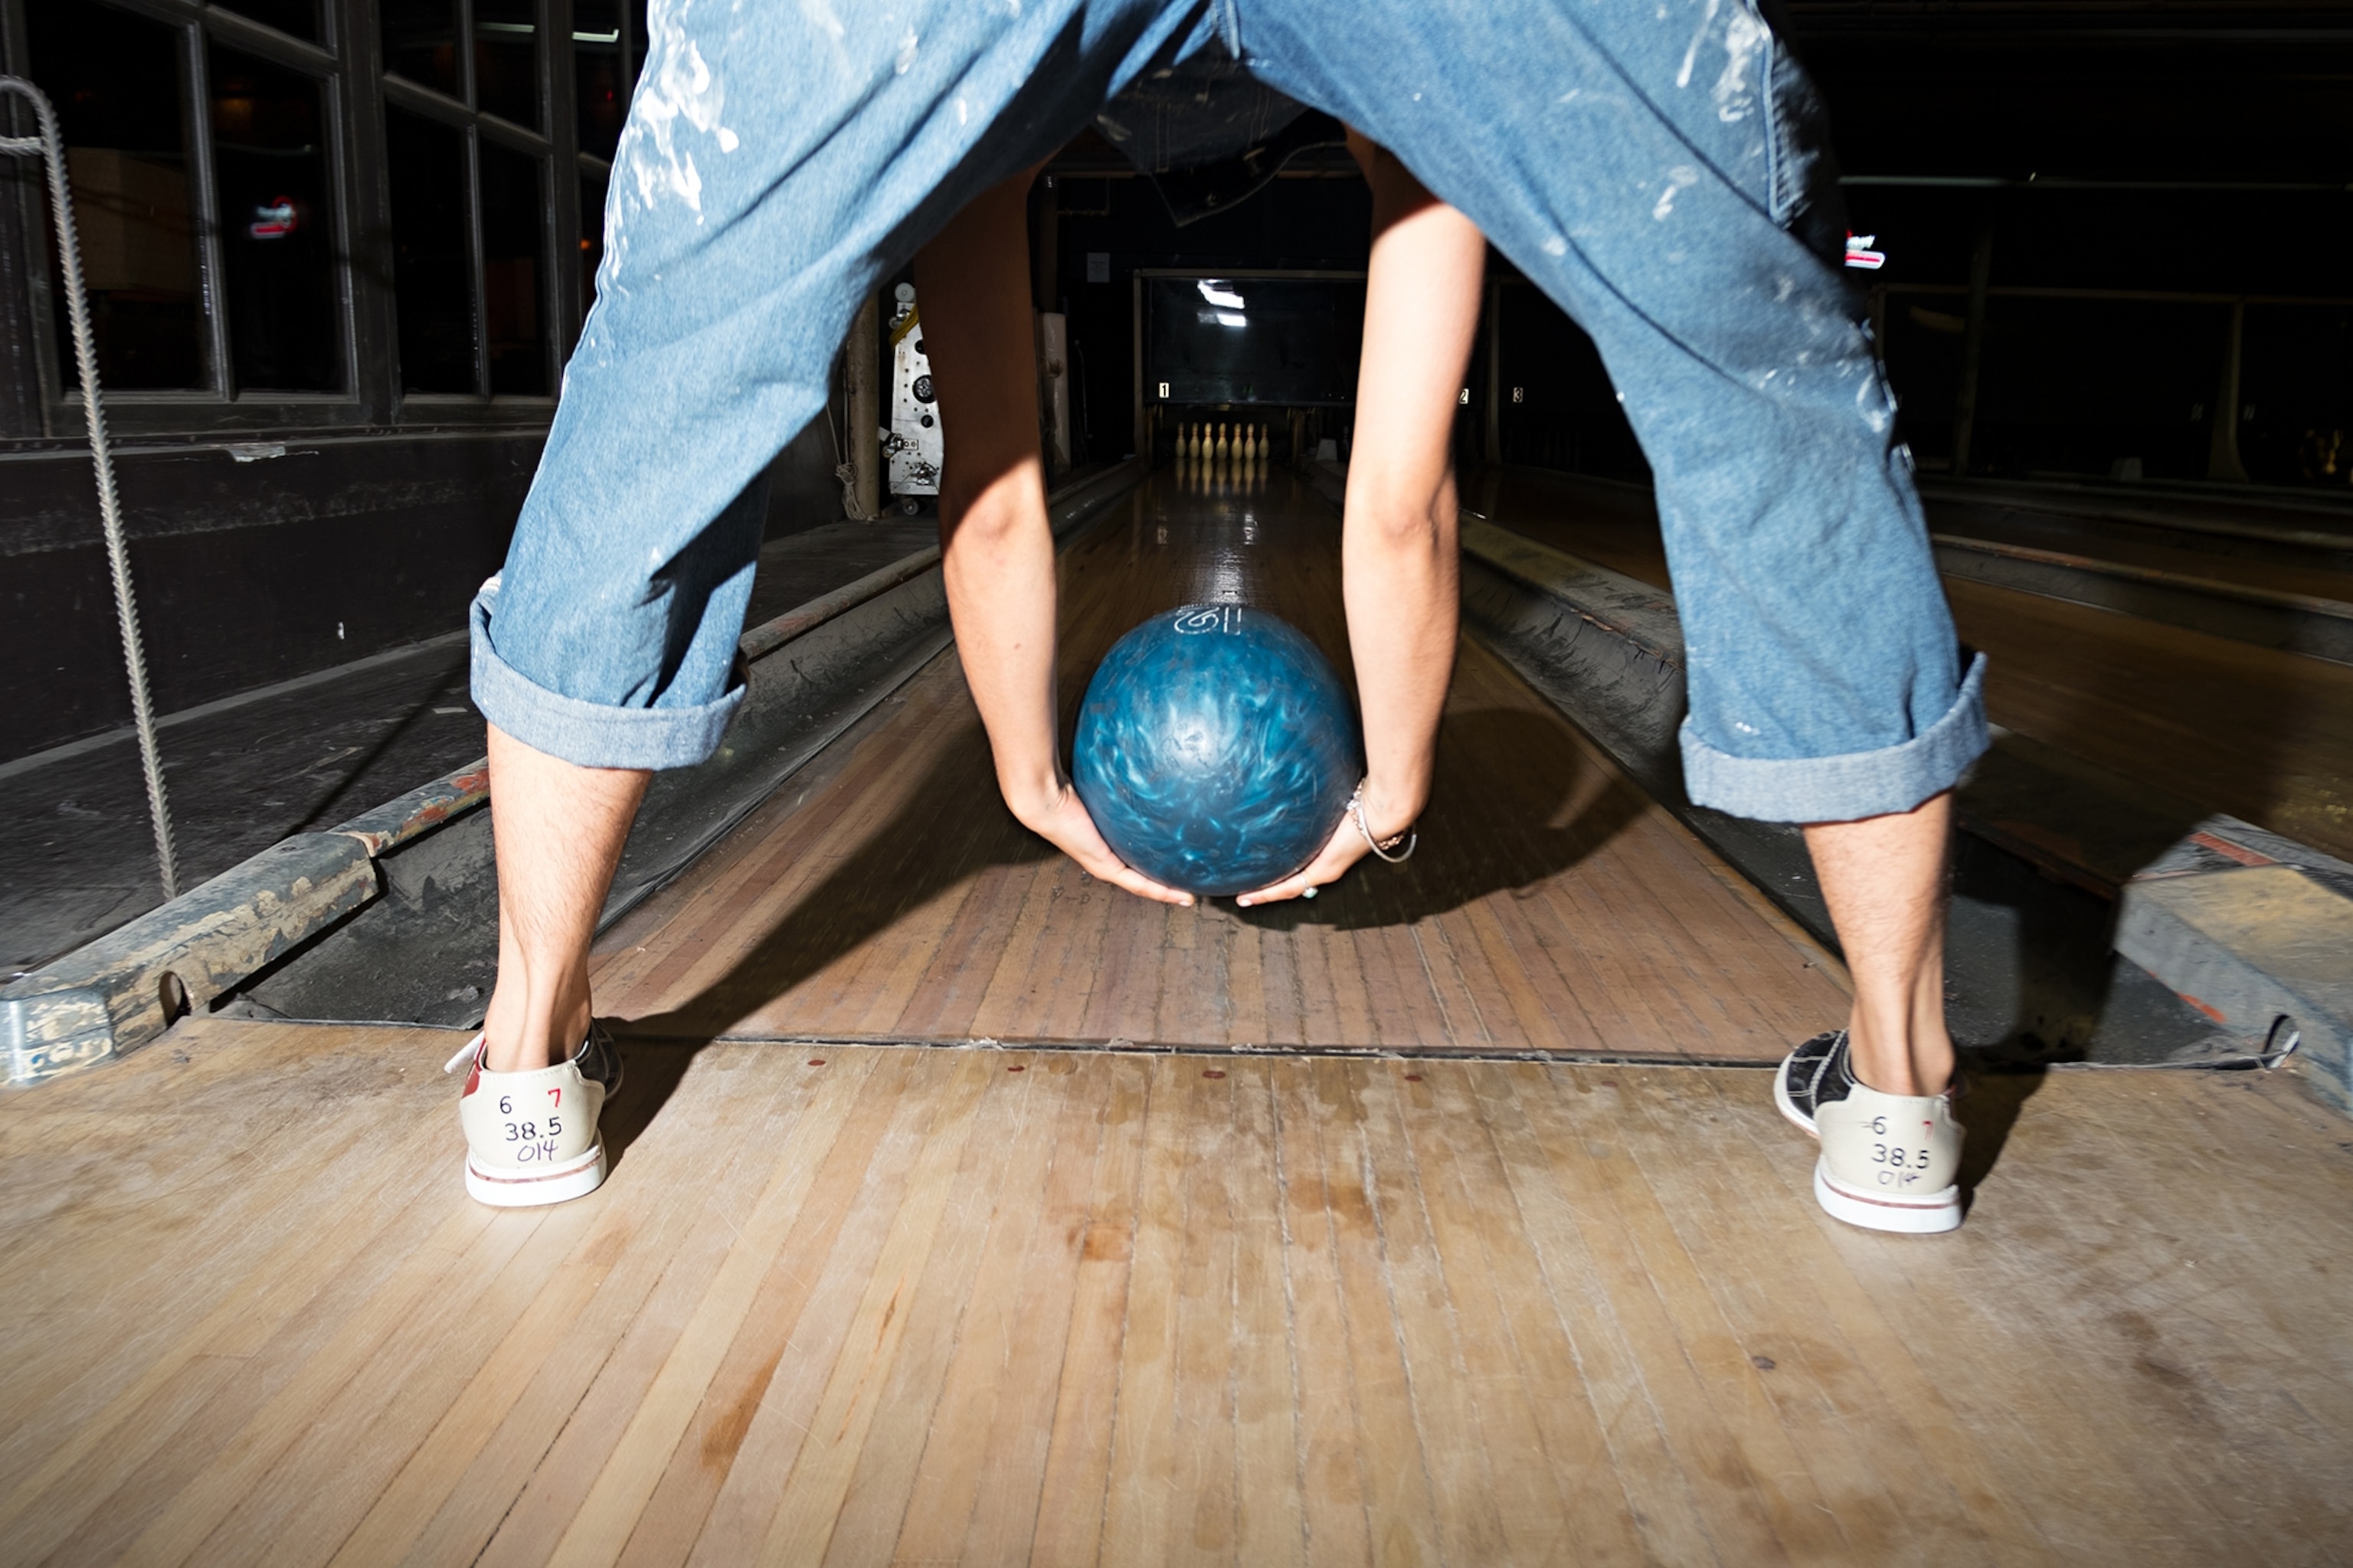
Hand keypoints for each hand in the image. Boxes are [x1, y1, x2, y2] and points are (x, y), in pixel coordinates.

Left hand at [1010, 776, 1193, 906]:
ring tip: (1189, 896)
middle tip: (1188, 879)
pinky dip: (1161, 892)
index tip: (1172, 853)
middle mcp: (1103, 855)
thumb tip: (1137, 742)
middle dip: (1163, 878)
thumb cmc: (1065, 783)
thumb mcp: (1104, 778)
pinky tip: (1181, 895)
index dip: (1152, 854)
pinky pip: (1139, 885)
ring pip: (1143, 884)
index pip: (1132, 849)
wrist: (1043, 798)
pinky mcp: (1105, 867)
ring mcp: (1103, 864)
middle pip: (1139, 871)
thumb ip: (1122, 767)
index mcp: (1103, 837)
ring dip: (1166, 891)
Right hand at [1234, 777, 1415, 906]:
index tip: (1267, 865)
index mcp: (1331, 846)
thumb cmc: (1364, 795)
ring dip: (1265, 894)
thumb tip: (1301, 763)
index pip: (1303, 861)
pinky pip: (1288, 887)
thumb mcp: (1329, 793)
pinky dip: (1266, 894)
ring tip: (1243, 897)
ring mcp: (1325, 869)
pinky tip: (1248, 896)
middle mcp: (1329, 863)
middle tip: (1248, 888)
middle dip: (1270, 886)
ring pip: (1288, 888)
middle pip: (1294, 880)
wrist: (1383, 807)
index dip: (1285, 865)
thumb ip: (1313, 786)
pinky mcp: (1322, 871)